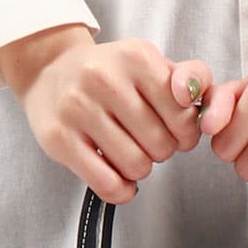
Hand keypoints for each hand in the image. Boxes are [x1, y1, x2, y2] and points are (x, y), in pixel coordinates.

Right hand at [0, 24, 211, 204]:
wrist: (50, 71)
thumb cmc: (108, 74)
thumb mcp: (150, 64)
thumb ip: (190, 78)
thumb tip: (197, 98)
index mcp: (136, 57)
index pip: (183, 117)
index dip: (185, 133)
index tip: (175, 132)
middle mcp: (104, 79)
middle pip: (162, 145)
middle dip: (161, 151)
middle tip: (146, 141)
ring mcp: (78, 108)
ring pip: (137, 166)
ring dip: (139, 170)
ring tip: (128, 152)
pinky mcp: (59, 139)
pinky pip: (107, 184)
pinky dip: (120, 190)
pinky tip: (118, 179)